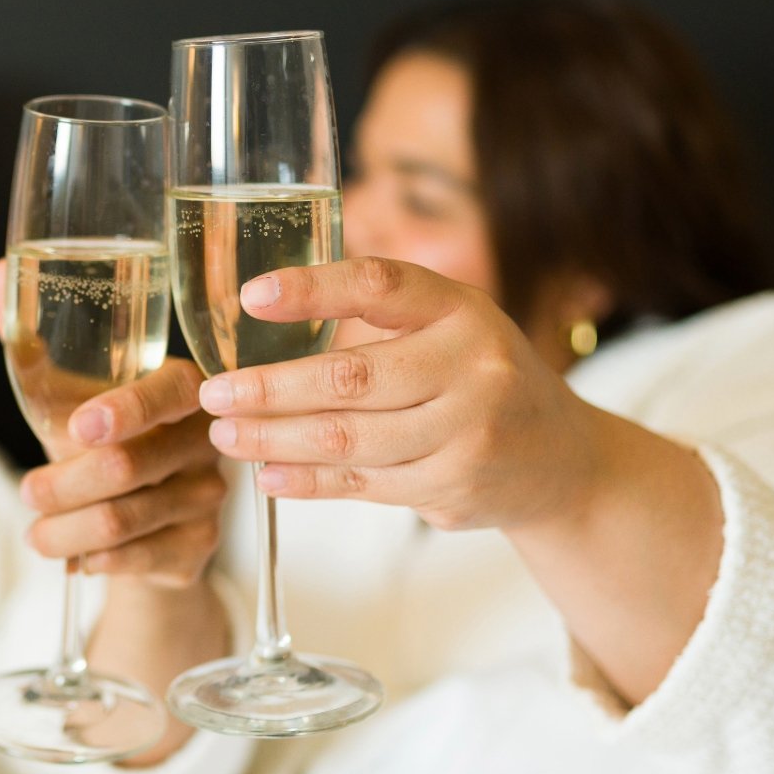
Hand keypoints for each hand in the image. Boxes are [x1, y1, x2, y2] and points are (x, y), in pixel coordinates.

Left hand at [0, 261, 226, 586]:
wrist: (141, 517)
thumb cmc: (99, 438)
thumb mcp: (63, 392)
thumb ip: (31, 338)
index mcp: (184, 386)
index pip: (165, 393)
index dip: (125, 410)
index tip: (77, 427)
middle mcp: (209, 438)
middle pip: (129, 466)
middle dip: (64, 483)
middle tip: (26, 492)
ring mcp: (210, 496)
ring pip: (125, 519)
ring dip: (66, 530)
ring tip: (34, 534)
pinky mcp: (200, 547)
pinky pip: (141, 559)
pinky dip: (95, 559)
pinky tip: (73, 558)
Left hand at [195, 257, 601, 530]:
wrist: (559, 460)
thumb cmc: (479, 379)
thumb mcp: (451, 328)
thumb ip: (382, 319)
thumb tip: (263, 316)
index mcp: (461, 309)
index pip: (378, 286)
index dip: (312, 289)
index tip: (251, 297)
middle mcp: (471, 365)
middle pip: (350, 378)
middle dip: (270, 388)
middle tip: (214, 393)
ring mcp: (466, 432)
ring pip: (348, 439)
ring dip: (275, 439)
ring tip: (226, 434)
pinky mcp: (453, 487)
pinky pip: (362, 485)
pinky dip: (306, 481)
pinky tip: (268, 474)